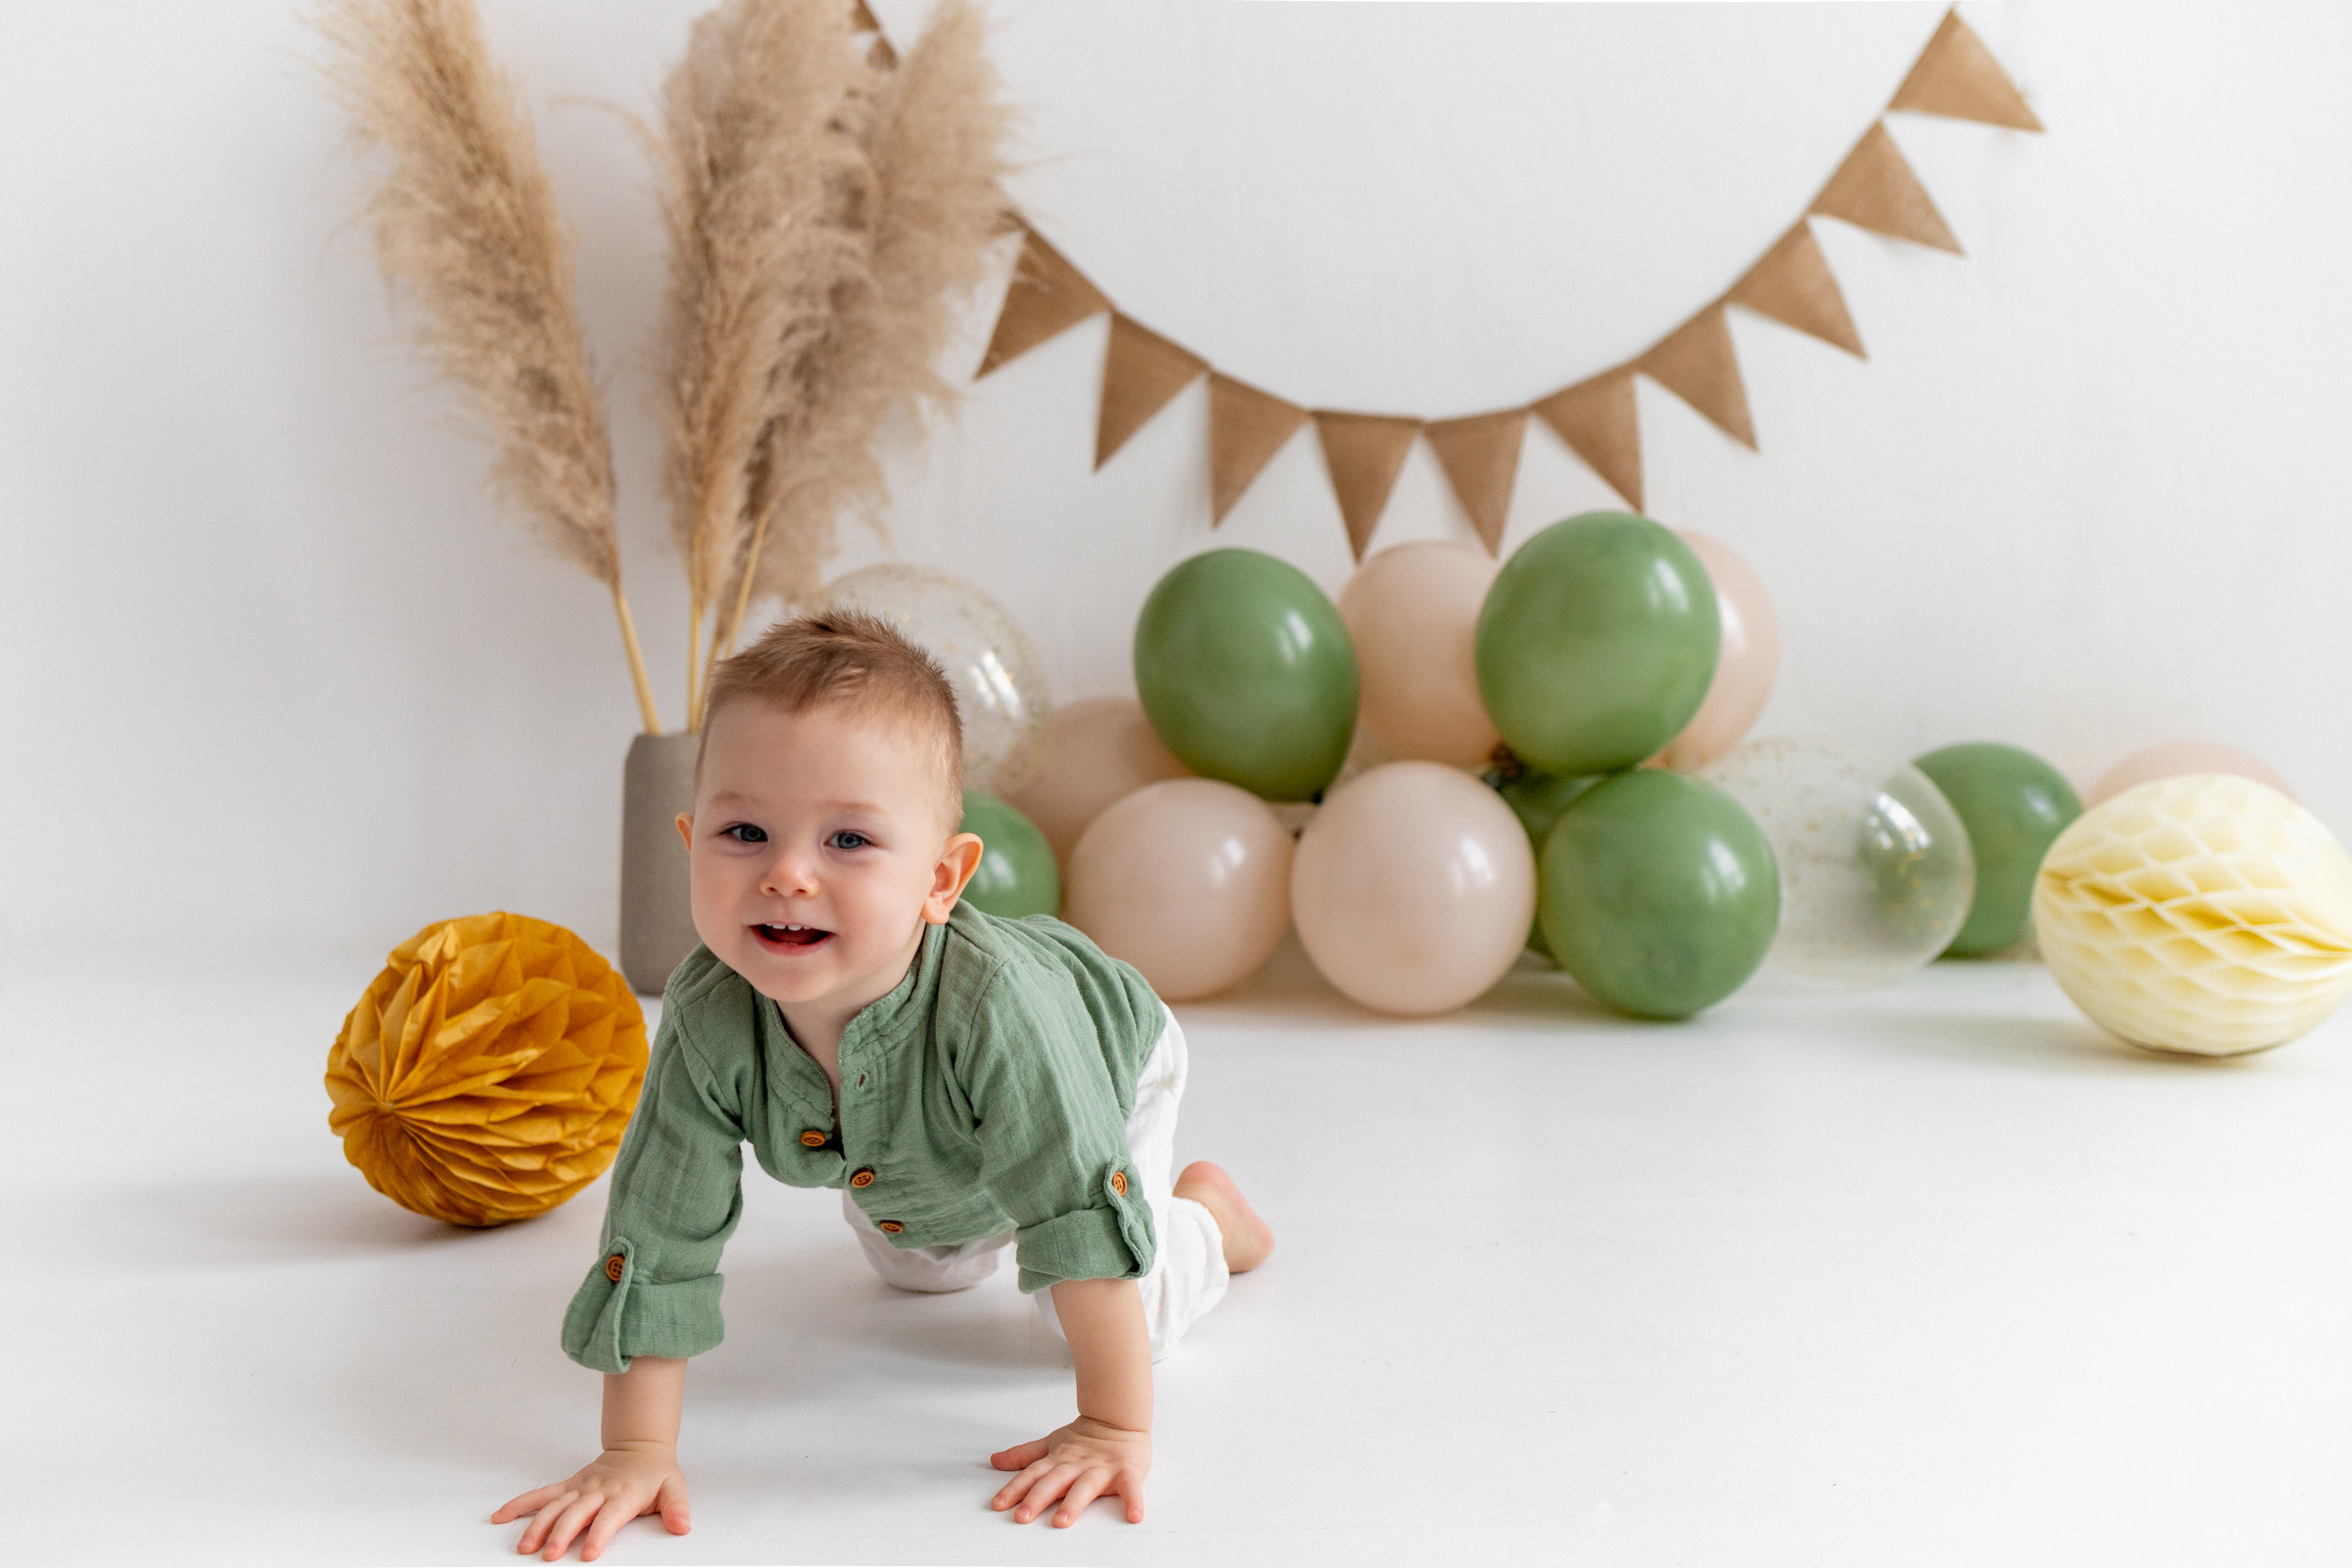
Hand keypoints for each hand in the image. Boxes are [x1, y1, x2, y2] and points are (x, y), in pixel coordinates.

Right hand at [490, 1441, 689, 1561]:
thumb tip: (682, 1526)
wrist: (640, 1446)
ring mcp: (580, 1487)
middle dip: (561, 1534)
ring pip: (554, 1505)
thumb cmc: (656, 1472)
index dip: (599, 1534)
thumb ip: (677, 1507)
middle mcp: (598, 1491)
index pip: (609, 1517)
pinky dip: (520, 1504)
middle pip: (576, 1513)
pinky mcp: (569, 1486)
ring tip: (524, 1547)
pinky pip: (542, 1495)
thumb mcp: (675, 1487)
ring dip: (537, 1525)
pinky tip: (501, 1516)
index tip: (587, 1554)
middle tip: (547, 1555)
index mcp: (624, 1494)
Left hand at [988, 1415, 1150, 1526]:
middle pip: (1054, 1481)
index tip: (999, 1504)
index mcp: (1058, 1459)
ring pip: (1085, 1486)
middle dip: (1037, 1498)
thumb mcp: (1051, 1445)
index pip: (1032, 1474)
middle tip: (1022, 1515)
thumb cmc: (1085, 1438)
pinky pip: (1130, 1488)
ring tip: (1061, 1521)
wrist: (1119, 1419)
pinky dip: (1133, 1500)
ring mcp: (1101, 1468)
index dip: (1015, 1488)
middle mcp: (1077, 1464)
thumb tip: (995, 1460)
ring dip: (1074, 1503)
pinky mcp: (1126, 1472)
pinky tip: (1134, 1515)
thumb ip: (1023, 1456)